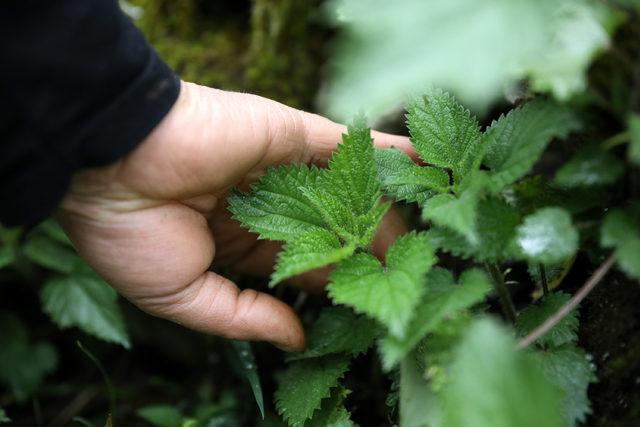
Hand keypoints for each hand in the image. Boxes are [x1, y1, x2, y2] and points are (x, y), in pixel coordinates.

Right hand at [57, 82, 412, 350]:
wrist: (108, 161)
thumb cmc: (130, 234)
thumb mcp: (183, 298)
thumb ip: (244, 317)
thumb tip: (296, 339)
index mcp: (240, 244)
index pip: (305, 269)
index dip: (339, 286)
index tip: (378, 304)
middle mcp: (268, 207)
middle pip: (335, 231)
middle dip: (373, 252)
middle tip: (419, 272)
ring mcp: (282, 169)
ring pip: (348, 191)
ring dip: (388, 209)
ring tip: (434, 228)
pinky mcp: (292, 135)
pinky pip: (349, 144)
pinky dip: (387, 152)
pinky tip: (424, 167)